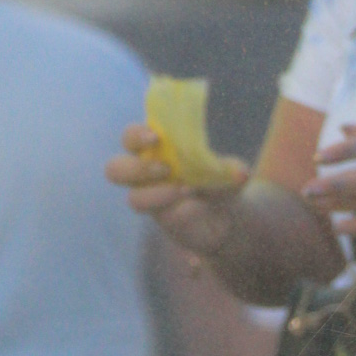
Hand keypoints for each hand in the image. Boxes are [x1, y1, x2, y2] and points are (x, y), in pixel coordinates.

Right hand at [106, 123, 248, 256]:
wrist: (228, 216)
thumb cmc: (220, 181)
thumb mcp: (230, 172)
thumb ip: (231, 169)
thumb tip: (239, 173)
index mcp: (155, 150)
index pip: (131, 137)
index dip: (136, 135)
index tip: (156, 136)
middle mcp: (145, 174)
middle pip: (116, 169)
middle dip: (136, 168)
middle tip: (165, 168)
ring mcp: (151, 200)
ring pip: (134, 198)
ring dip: (156, 194)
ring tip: (184, 190)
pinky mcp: (163, 220)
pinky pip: (162, 216)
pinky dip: (180, 210)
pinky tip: (195, 205)